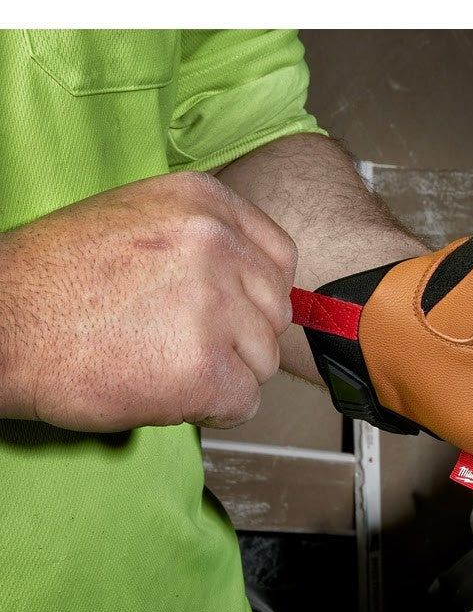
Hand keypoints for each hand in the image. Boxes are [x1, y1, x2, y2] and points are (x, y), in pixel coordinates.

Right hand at [0, 171, 296, 430]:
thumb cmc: (53, 281)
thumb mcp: (136, 223)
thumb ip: (204, 242)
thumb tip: (255, 283)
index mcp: (203, 202)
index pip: (280, 258)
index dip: (256, 295)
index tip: (229, 312)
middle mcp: (217, 245)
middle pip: (274, 313)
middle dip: (238, 338)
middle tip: (179, 343)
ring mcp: (213, 306)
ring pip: (264, 360)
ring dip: (224, 374)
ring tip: (162, 363)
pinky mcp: (203, 368)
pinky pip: (245, 402)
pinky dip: (212, 409)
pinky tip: (166, 391)